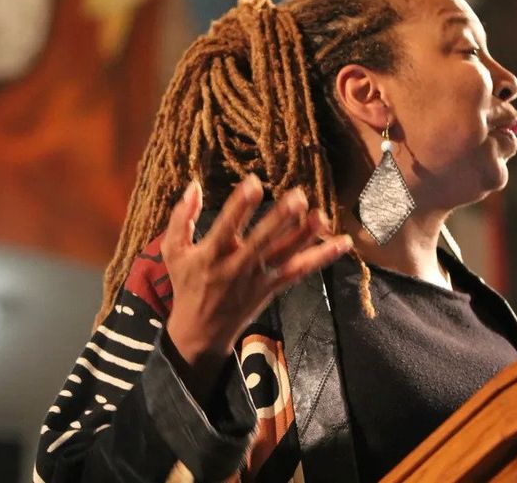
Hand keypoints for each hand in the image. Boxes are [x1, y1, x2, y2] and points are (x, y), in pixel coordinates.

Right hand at [164, 175, 352, 397]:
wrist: (200, 333)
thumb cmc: (187, 284)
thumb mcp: (173, 252)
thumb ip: (181, 218)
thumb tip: (194, 184)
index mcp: (212, 254)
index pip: (226, 226)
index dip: (240, 205)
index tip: (254, 182)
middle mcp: (238, 266)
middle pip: (262, 241)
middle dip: (280, 219)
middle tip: (298, 197)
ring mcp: (259, 279)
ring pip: (286, 255)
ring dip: (305, 235)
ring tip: (322, 215)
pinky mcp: (274, 288)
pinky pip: (300, 271)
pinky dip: (322, 258)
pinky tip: (343, 243)